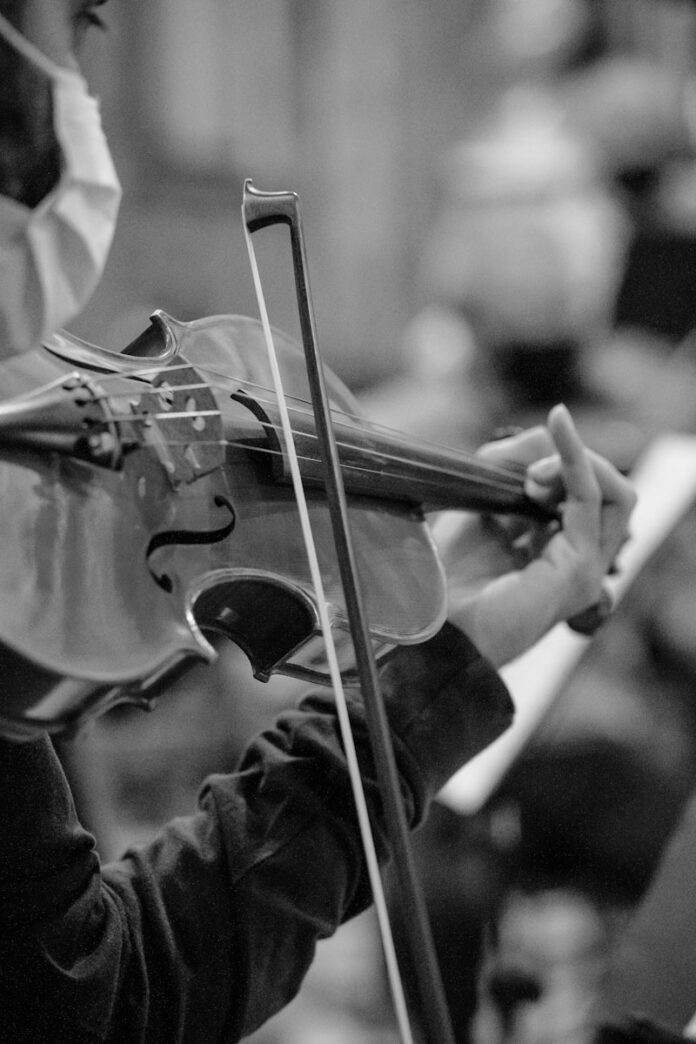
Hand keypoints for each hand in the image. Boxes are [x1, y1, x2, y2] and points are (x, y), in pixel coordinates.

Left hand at [432, 404, 635, 666]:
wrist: (432, 624)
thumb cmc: (447, 575)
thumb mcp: (479, 503)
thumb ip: (510, 466)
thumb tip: (546, 439)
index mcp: (558, 552)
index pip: (587, 496)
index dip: (561, 467)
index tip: (523, 469)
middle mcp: (578, 562)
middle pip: (609, 494)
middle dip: (575, 463)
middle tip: (529, 474)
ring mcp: (585, 569)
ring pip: (615, 495)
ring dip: (577, 464)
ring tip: (533, 475)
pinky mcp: (579, 569)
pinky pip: (592, 499)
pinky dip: (576, 459)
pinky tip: (560, 429)